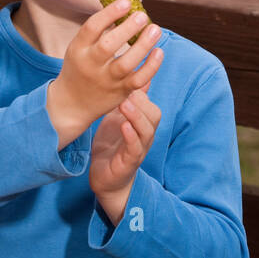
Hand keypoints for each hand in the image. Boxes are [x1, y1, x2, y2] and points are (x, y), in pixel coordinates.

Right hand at [46, 0, 162, 147]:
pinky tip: (158, 52)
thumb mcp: (79, 48)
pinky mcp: (120, 92)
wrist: (72, 104)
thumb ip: (98, 32)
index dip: (109, 13)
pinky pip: (138, 79)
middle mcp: (90, 65)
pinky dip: (151, 66)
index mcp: (78, 49)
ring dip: (143, 45)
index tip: (126, 2)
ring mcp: (106, 80)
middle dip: (127, 29)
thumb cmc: (80, 68)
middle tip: (142, 15)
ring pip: (126, 63)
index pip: (92, 28)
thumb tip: (124, 7)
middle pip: (108, 46)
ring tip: (155, 30)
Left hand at [90, 89, 161, 225]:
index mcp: (142, 124)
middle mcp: (144, 135)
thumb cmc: (112, 146)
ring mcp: (139, 149)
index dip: (141, 91)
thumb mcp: (116, 119)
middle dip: (141, 101)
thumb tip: (133, 80)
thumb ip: (125, 103)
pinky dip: (131, 136)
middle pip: (154, 115)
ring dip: (136, 116)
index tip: (127, 80)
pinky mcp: (130, 162)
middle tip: (125, 91)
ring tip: (124, 105)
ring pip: (147, 130)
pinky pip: (135, 148)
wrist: (104, 178)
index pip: (150, 103)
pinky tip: (124, 126)